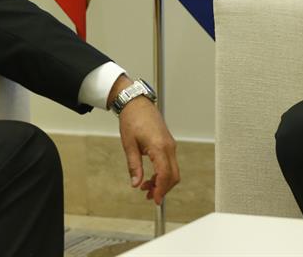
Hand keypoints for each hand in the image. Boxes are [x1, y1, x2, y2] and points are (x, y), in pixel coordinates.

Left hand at [113, 77, 179, 204]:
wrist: (137, 103)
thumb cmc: (132, 120)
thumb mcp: (129, 145)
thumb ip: (134, 166)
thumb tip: (136, 183)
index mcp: (159, 146)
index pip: (165, 174)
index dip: (161, 189)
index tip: (154, 199)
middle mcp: (168, 146)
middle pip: (173, 175)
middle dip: (163, 188)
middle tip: (148, 196)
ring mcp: (170, 145)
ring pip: (173, 170)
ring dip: (162, 181)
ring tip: (146, 187)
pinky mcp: (168, 144)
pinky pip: (170, 163)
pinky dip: (163, 173)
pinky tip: (151, 177)